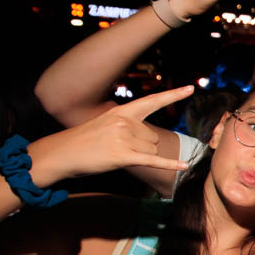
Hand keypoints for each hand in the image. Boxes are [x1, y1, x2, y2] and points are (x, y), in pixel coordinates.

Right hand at [29, 84, 195, 185]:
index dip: (173, 95)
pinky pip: (153, 160)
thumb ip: (129, 127)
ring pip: (151, 150)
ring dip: (139, 156)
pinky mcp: (123, 156)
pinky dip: (169, 165)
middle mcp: (125, 122)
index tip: (191, 88)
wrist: (63, 153)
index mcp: (122, 111)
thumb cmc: (85, 142)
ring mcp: (124, 138)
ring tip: (115, 154)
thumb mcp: (107, 125)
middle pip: (153, 137)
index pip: (152, 101)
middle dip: (142, 147)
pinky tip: (184, 166)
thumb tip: (150, 140)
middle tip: (117, 148)